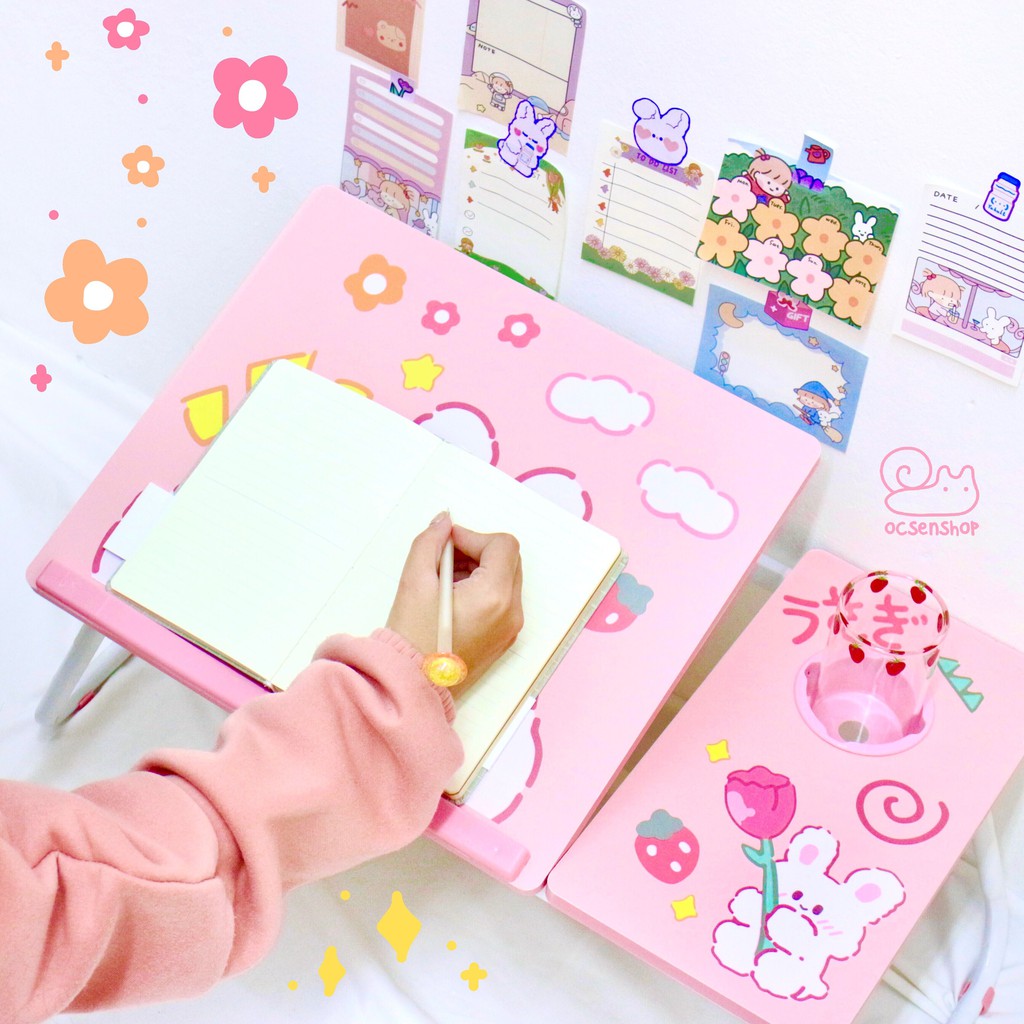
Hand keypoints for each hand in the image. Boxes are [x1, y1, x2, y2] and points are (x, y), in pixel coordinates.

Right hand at [386, 512, 523, 684]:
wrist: (412, 686)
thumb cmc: (411, 638)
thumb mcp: (414, 581)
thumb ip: (430, 543)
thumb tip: (444, 522)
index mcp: (494, 596)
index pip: (502, 545)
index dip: (473, 536)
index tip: (447, 543)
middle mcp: (511, 612)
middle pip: (508, 560)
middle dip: (478, 551)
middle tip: (445, 558)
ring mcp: (510, 627)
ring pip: (506, 578)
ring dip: (480, 569)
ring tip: (445, 580)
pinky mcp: (503, 638)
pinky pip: (503, 600)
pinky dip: (484, 589)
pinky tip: (453, 597)